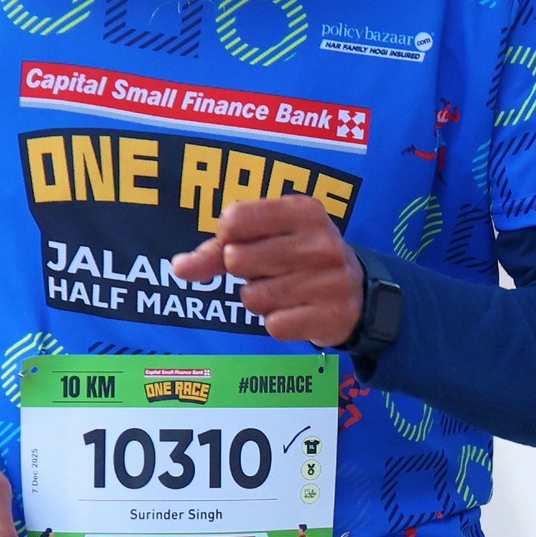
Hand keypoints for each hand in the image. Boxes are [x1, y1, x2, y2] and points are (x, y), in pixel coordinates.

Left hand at [171, 193, 365, 346]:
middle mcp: (320, 242)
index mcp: (303, 211)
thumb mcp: (265, 238)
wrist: (357, 292)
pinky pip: (273, 325)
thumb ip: (216, 250)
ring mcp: (329, 280)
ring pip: (251, 297)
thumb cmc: (298, 257)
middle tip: (271, 269)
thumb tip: (178, 268)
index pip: (234, 219)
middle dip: (244, 271)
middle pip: (237, 259)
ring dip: (259, 299)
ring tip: (286, 291)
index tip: (246, 240)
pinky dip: (278, 322)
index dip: (228, 236)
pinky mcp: (330, 316)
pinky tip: (298, 310)